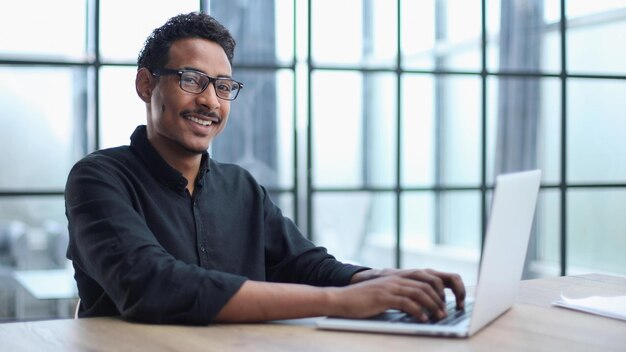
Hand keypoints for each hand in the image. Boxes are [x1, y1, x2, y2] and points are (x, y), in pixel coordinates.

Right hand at [341, 268, 464, 319]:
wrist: (342, 299)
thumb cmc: (362, 300)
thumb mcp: (383, 294)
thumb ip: (398, 295)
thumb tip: (415, 307)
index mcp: (397, 277)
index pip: (426, 277)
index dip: (438, 289)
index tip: (443, 302)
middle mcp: (396, 279)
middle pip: (426, 284)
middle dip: (439, 299)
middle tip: (444, 312)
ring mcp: (390, 287)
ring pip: (420, 293)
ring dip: (433, 306)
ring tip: (439, 317)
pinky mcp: (384, 297)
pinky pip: (407, 303)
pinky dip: (419, 312)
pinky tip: (423, 320)